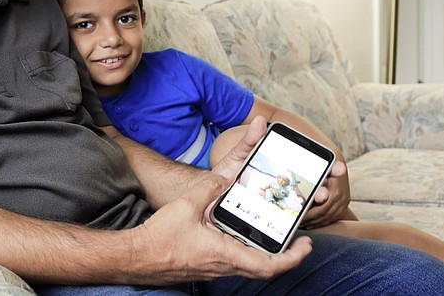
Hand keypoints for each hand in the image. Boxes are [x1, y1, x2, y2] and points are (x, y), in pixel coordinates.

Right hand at [127, 160, 311, 282]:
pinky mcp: (207, 266)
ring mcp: (215, 268)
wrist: (137, 258)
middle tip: (299, 241)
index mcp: (224, 253)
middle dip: (286, 256)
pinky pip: (235, 261)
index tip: (306, 246)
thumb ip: (209, 188)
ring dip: (267, 253)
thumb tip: (226, 176)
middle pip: (265, 268)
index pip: (268, 265)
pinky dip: (247, 251)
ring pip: (251, 265)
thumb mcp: (186, 206)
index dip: (292, 258)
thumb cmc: (160, 239)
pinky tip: (242, 235)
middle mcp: (223, 265)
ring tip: (276, 235)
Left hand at [211, 115, 352, 229]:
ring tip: (317, 198)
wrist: (212, 192)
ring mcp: (279, 202)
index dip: (328, 168)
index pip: (311, 168)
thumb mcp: (239, 155)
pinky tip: (300, 216)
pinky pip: (288, 219)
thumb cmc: (228, 172)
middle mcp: (285, 186)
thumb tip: (261, 120)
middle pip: (311, 187)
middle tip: (326, 188)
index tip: (338, 167)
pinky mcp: (271, 217)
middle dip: (323, 187)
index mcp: (281, 169)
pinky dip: (297, 218)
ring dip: (313, 202)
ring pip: (302, 204)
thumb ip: (250, 139)